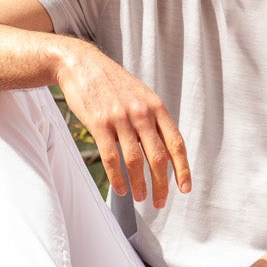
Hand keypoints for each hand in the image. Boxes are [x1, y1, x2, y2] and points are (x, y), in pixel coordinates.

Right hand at [53, 43, 191, 207]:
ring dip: (140, 185)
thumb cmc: (112, 83)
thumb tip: (164, 150)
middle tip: (160, 202)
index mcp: (156, 107)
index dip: (183, 169)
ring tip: (140, 197)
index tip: (185, 188)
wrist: (82, 64)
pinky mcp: (99, 124)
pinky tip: (121, 189)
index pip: (176, 143)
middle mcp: (142, 113)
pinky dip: (117, 178)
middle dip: (161, 185)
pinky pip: (111, 158)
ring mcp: (120, 119)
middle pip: (158, 157)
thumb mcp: (141, 95)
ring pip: (135, 162)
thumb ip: (153, 119)